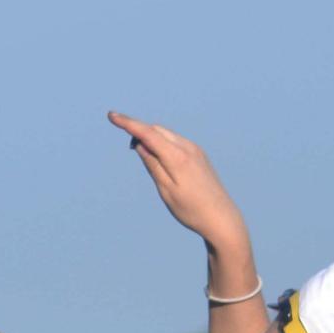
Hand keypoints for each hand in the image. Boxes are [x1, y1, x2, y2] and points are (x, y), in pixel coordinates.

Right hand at [108, 112, 248, 251]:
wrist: (221, 217)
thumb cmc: (191, 209)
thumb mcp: (166, 190)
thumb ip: (153, 165)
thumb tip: (140, 144)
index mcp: (177, 157)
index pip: (148, 133)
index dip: (128, 123)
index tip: (112, 115)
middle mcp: (188, 148)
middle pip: (157, 130)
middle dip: (139, 131)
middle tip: (129, 148)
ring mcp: (195, 150)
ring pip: (166, 135)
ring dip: (151, 138)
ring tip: (143, 155)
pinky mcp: (199, 155)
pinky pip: (175, 142)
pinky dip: (162, 143)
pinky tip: (160, 157)